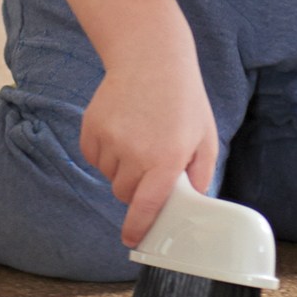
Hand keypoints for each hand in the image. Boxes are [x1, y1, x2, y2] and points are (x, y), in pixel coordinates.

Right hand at [80, 55, 218, 248]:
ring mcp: (110, 140)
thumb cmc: (183, 97)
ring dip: (121, 167)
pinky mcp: (91, 129)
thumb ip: (201, 173)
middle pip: (125, 193)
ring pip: (109, 175)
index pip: (147, 207)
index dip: (138, 228)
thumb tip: (194, 203)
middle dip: (136, 187)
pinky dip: (105, 152)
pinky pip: (94, 157)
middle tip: (150, 163)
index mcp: (167, 158)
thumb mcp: (204, 134)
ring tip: (139, 135)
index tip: (132, 240)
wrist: (151, 56)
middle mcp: (136, 153)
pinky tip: (122, 128)